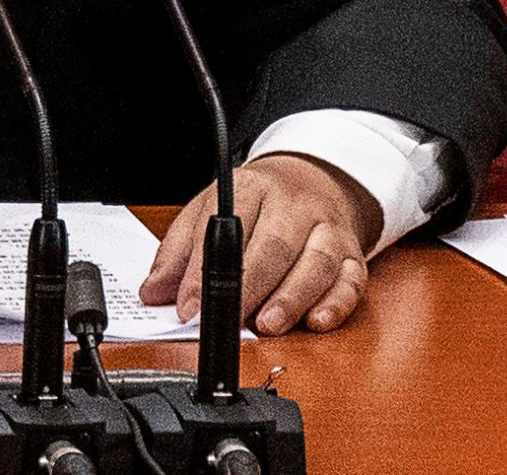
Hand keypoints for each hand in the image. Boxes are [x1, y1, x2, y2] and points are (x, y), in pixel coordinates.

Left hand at [140, 153, 381, 334]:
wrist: (314, 180)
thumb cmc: (257, 204)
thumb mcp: (208, 210)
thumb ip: (180, 251)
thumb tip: (154, 292)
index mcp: (253, 186)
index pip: (226, 222)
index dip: (204, 268)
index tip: (189, 305)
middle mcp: (295, 205)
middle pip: (274, 245)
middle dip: (248, 288)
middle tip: (226, 320)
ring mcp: (328, 229)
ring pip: (316, 264)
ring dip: (290, 299)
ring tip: (266, 325)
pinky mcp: (352, 255)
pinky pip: (352, 281)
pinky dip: (336, 304)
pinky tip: (316, 322)